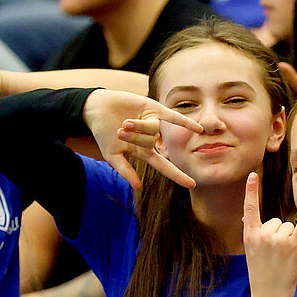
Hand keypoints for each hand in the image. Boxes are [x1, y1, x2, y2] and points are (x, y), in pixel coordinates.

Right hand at [87, 89, 201, 190]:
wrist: (97, 110)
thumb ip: (125, 170)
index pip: (164, 166)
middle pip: (150, 143)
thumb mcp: (112, 155)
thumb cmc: (103, 133)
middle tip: (119, 131)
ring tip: (123, 123)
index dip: (178, 175)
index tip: (192, 185)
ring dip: (136, 127)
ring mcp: (154, 123)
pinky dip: (185, 122)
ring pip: (153, 130)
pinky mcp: (154, 109)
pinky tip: (199, 129)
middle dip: (133, 138)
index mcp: (144, 152)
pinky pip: (172, 117)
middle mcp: (152, 138)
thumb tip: (138, 187)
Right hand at [242, 172, 296, 296]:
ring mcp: (279, 239)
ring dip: (288, 238)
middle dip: (277, 235)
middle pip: (276, 220)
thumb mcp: (250, 251)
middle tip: (273, 255)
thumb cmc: (261, 272)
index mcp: (250, 235)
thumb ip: (252, 232)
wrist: (270, 294)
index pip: (250, 208)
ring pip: (287, 225)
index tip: (253, 175)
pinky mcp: (294, 244)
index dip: (251, 191)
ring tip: (282, 256)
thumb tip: (248, 215)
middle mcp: (264, 234)